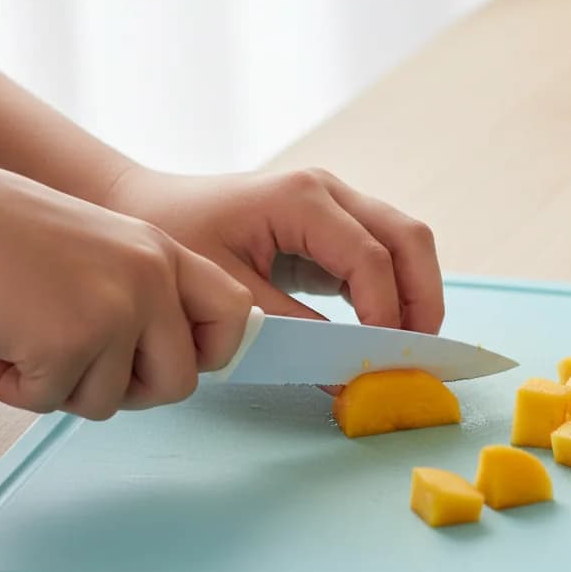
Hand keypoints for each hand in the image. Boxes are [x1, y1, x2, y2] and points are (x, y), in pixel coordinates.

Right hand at [0, 159, 251, 418]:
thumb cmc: (8, 236)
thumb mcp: (105, 248)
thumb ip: (144, 292)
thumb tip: (162, 356)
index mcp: (163, 254)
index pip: (234, 312)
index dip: (212, 351)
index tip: (177, 359)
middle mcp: (150, 280)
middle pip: (179, 382)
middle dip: (132, 393)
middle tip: (86, 371)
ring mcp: (116, 311)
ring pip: (110, 402)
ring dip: (64, 388)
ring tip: (29, 344)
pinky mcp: (72, 342)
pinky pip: (53, 402)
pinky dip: (18, 390)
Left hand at [103, 166, 444, 332]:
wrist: (148, 211)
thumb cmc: (179, 240)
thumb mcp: (231, 294)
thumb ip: (293, 334)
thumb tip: (345, 378)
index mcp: (302, 199)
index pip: (370, 257)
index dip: (385, 313)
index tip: (381, 362)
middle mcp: (330, 192)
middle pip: (408, 238)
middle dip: (422, 298)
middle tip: (418, 355)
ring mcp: (337, 205)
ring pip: (406, 243)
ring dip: (415, 295)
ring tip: (406, 349)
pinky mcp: (334, 227)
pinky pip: (384, 255)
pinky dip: (394, 292)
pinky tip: (383, 332)